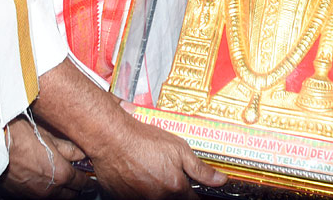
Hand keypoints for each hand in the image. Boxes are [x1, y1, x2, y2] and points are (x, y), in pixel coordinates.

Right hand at [0, 117, 88, 198]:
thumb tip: (82, 153)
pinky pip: (40, 197)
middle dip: (76, 188)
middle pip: (71, 196)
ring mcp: (35, 195)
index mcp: (61, 175)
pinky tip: (43, 179)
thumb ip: (68, 148)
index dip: (88, 181)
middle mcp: (50, 190)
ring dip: (61, 191)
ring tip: (60, 178)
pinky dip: (46, 191)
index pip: (81, 183)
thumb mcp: (49, 137)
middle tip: (78, 180)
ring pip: (55, 198)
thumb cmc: (18, 137)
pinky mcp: (21, 196)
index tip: (91, 180)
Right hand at [87, 101, 225, 198]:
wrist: (112, 138)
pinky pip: (136, 198)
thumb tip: (220, 180)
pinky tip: (137, 174)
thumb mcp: (179, 148)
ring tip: (149, 171)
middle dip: (174, 190)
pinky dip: (139, 190)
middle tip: (165, 173)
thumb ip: (200, 168)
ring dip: (156, 190)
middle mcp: (158, 198)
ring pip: (154, 199)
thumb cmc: (143, 140)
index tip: (193, 190)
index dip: (194, 194)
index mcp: (175, 188)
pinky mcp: (123, 199)